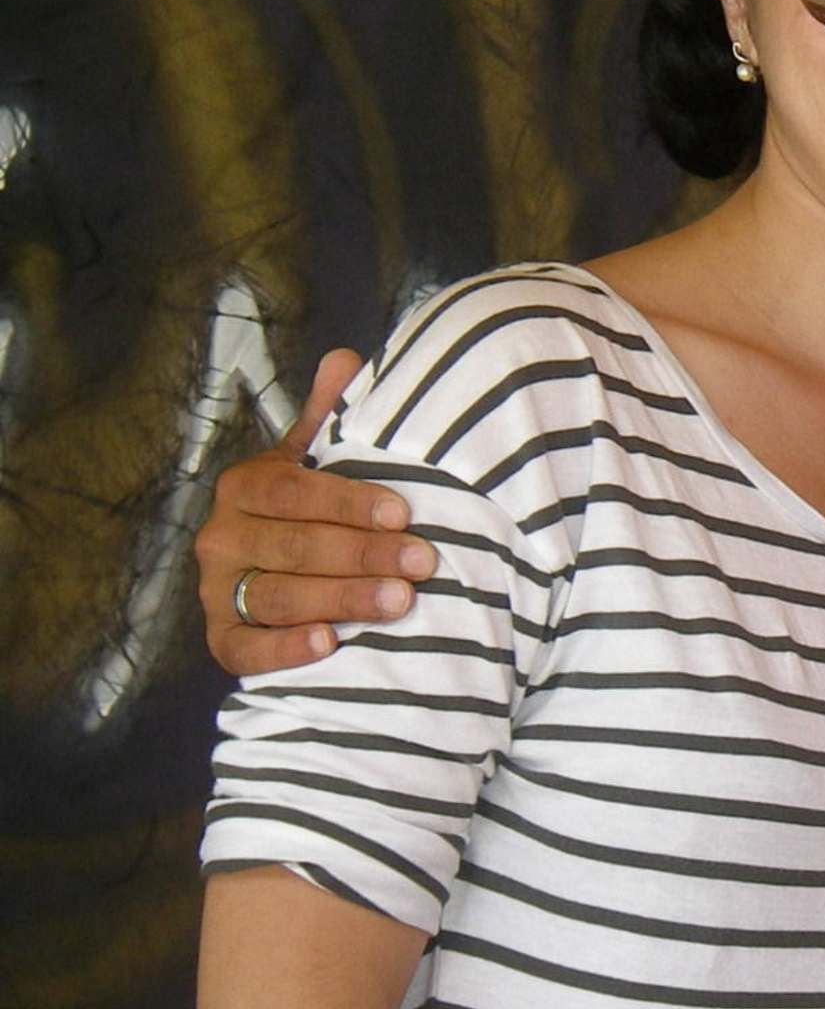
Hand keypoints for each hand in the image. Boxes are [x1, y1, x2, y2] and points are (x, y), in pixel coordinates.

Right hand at [195, 350, 436, 675]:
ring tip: (399, 602)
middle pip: (294, 547)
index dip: (347, 502)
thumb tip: (343, 359)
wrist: (281, 570)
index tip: (404, 512)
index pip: (293, 491)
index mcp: (246, 486)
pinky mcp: (221, 640)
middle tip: (423, 562)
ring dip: (341, 599)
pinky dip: (285, 649)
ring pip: (278, 596)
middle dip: (363, 554)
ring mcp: (217, 591)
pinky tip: (329, 644)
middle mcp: (221, 537)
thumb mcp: (318, 460)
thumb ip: (330, 417)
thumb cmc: (313, 508)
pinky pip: (246, 650)